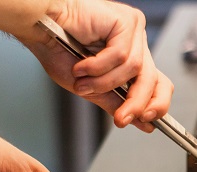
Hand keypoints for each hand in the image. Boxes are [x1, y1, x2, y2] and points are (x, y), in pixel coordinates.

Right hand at [22, 0, 173, 131]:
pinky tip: (81, 65)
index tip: (147, 123)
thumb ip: (117, 103)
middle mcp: (136, 45)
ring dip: (104, 83)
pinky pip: (121, 55)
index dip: (157, 104)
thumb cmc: (58, 50)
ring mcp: (133, 32)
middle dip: (137, 103)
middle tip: (122, 119)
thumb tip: (143, 123)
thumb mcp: (91, 89)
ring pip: (134, 70)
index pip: (158, 84)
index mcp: (131, 59)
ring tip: (82, 81)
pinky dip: (98, 66)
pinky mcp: (126, 21)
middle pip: (154, 80)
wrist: (38, 27)